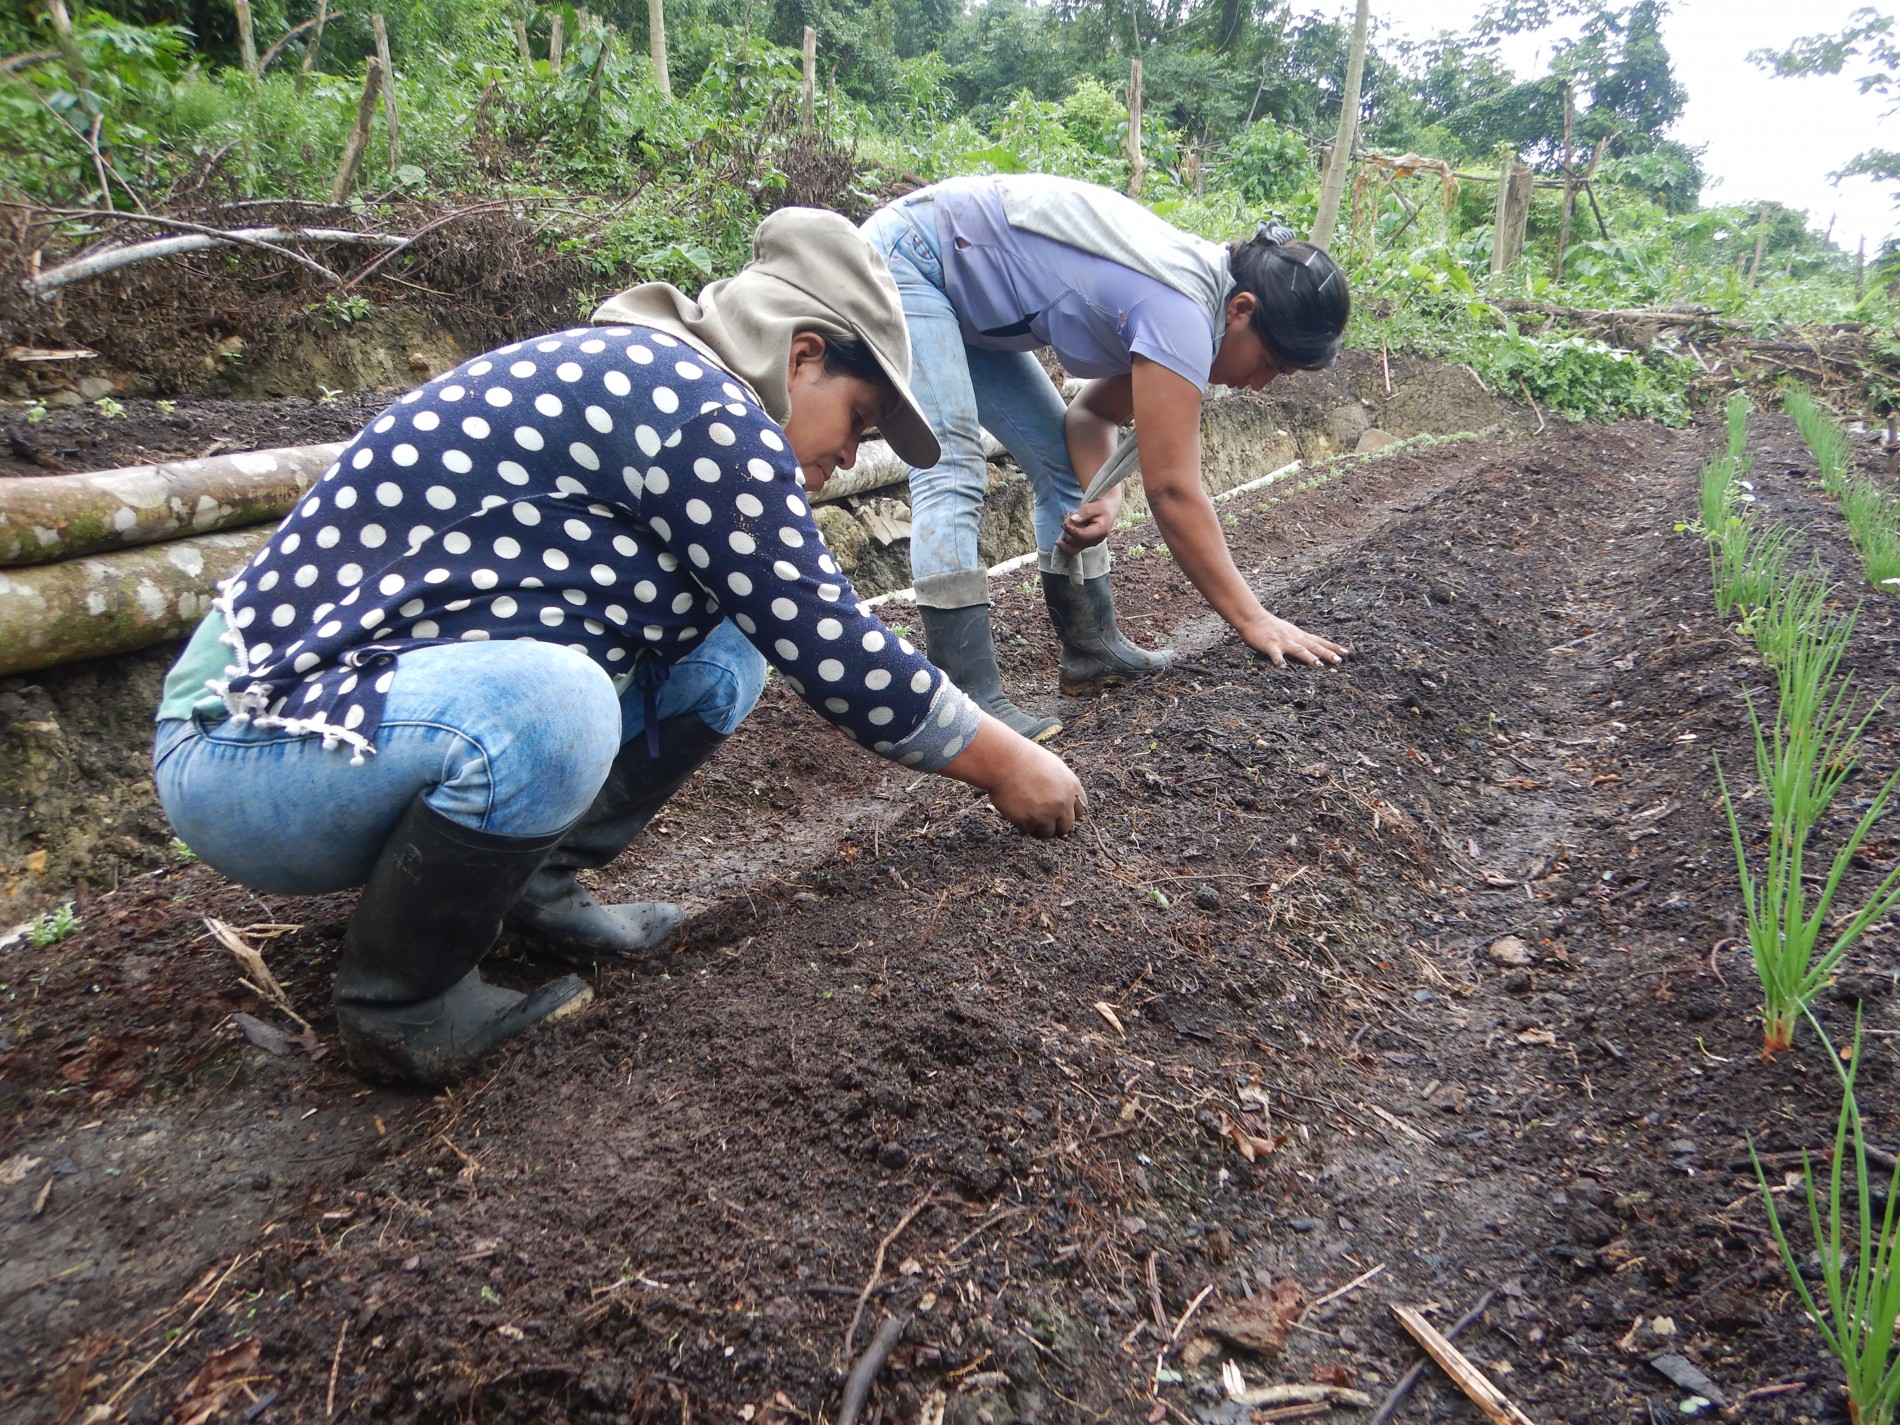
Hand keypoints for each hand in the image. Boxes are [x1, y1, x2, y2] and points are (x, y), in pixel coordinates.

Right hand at [941, 715, 1086, 836]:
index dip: (1070, 814)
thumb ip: (1063, 786)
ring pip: (1047, 832)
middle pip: (1066, 827)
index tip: (1061, 814)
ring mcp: (1045, 814)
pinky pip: (1028, 830)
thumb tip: (1065, 802)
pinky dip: (1023, 824)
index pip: (1080, 812)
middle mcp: (1062, 803)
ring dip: (1039, 826)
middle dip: (1056, 825)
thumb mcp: (1054, 767)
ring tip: (1027, 812)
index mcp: (1071, 788)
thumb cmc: (1026, 759)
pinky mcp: (1028, 822)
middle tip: (1044, 820)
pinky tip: (1017, 810)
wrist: (1004, 761)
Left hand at [1056, 487, 1123, 555]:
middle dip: (1068, 530)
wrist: (1109, 509)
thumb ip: (1084, 512)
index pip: (1082, 536)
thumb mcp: (1095, 506)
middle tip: (1067, 516)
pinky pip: (1072, 545)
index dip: (1071, 530)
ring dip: (1066, 533)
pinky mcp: (1085, 543)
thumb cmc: (1103, 506)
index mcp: (1100, 532)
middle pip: (1075, 542)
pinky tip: (1068, 525)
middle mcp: (1095, 541)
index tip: (1065, 522)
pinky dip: (1067, 536)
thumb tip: (1072, 519)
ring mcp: (1089, 543)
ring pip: (1071, 545)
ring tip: (1069, 518)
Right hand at [1240, 611, 1347, 667]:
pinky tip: (1283, 668)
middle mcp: (1294, 638)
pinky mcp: (1270, 645)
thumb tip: (1313, 650)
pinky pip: (1275, 654)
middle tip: (1339, 661)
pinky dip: (1279, 661)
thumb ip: (1300, 641)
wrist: (1253, 618)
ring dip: (1309, 658)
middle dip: (1327, 654)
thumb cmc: (1271, 627)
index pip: (1319, 641)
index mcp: (1299, 636)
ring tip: (1319, 666)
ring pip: (1299, 650)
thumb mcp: (1289, 632)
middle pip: (1313, 646)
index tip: (1346, 652)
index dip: (1332, 647)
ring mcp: (1283, 641)